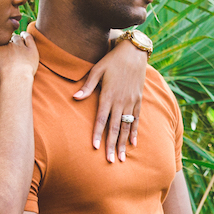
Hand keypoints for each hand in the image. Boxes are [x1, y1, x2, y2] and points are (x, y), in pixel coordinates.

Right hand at [0, 32, 38, 83]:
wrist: (16, 77)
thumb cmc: (1, 75)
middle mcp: (9, 44)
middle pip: (7, 42)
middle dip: (7, 45)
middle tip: (8, 51)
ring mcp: (21, 46)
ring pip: (17, 38)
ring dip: (16, 38)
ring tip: (16, 39)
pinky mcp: (31, 49)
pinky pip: (29, 38)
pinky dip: (26, 35)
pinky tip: (24, 34)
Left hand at [73, 38, 146, 162]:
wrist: (134, 52)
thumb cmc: (111, 60)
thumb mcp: (97, 70)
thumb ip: (87, 86)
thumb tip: (74, 97)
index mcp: (108, 95)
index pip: (102, 119)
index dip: (98, 134)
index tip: (96, 148)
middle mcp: (120, 101)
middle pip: (114, 127)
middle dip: (112, 145)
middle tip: (110, 161)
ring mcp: (131, 102)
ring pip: (126, 127)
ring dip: (123, 143)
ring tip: (121, 158)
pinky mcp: (139, 100)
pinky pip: (137, 119)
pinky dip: (135, 132)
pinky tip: (133, 144)